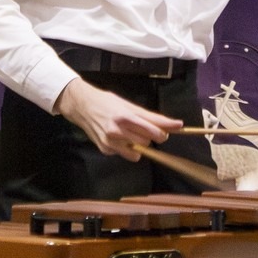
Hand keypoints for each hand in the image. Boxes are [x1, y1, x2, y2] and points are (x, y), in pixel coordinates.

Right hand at [53, 77, 182, 159]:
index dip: (165, 130)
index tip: (175, 128)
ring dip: (139, 145)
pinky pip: (125, 154)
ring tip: (131, 133)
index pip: (152, 129)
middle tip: (146, 129)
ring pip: (138, 152)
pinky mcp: (105, 150)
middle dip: (151, 136)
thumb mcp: (129, 105)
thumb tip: (174, 125)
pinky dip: (126, 148)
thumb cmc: (108, 102)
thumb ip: (151, 117)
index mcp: (125, 117)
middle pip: (147, 142)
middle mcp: (117, 131)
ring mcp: (110, 143)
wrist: (82, 106)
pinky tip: (118, 137)